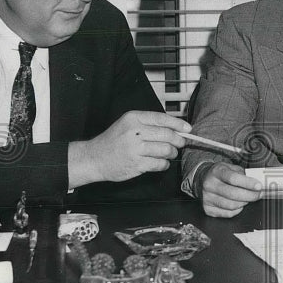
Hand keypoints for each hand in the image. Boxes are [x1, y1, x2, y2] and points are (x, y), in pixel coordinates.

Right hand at [68, 111, 191, 187]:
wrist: (94, 158)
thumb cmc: (113, 141)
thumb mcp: (128, 124)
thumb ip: (149, 124)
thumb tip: (176, 127)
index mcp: (133, 118)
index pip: (162, 119)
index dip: (178, 124)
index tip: (188, 129)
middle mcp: (134, 132)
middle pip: (167, 134)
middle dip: (178, 140)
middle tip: (180, 143)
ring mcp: (135, 149)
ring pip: (166, 149)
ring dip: (171, 153)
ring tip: (169, 153)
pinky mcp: (136, 164)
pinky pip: (159, 164)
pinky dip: (164, 164)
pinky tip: (161, 163)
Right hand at [197, 161, 262, 217]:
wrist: (203, 179)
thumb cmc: (220, 174)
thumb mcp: (230, 167)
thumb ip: (243, 174)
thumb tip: (257, 183)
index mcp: (217, 172)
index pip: (234, 178)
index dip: (248, 183)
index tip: (259, 186)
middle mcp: (210, 185)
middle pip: (233, 194)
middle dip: (250, 196)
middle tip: (259, 194)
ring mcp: (207, 198)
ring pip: (231, 205)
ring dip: (244, 203)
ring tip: (248, 198)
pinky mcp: (208, 209)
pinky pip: (227, 213)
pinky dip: (237, 210)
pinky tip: (239, 204)